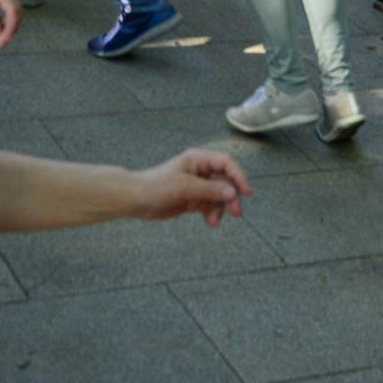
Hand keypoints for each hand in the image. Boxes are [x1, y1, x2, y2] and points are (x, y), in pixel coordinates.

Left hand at [133, 149, 251, 226]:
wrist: (136, 200)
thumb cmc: (157, 186)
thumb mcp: (185, 187)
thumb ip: (210, 190)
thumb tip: (233, 193)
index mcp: (198, 159)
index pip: (226, 163)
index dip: (238, 176)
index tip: (246, 192)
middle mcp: (200, 170)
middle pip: (225, 181)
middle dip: (231, 197)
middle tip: (237, 213)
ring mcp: (197, 185)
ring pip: (219, 196)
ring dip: (220, 209)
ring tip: (214, 221)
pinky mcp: (193, 199)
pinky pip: (210, 205)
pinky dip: (212, 213)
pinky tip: (210, 222)